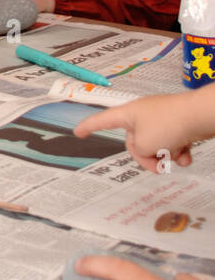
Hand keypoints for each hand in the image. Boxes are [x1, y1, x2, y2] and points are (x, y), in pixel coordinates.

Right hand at [73, 91, 212, 171]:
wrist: (202, 115)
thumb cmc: (168, 125)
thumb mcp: (144, 144)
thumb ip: (138, 152)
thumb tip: (149, 151)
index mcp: (128, 114)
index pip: (102, 120)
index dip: (88, 127)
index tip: (78, 132)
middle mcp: (142, 115)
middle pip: (135, 142)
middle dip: (146, 156)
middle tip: (158, 166)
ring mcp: (162, 119)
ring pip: (155, 144)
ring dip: (165, 156)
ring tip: (176, 158)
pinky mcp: (179, 124)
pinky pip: (172, 142)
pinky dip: (178, 152)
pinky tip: (187, 156)